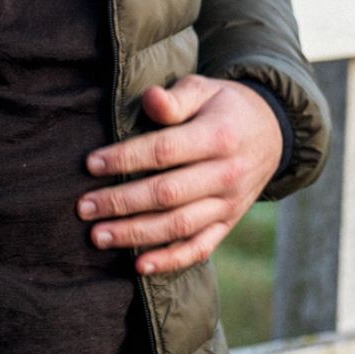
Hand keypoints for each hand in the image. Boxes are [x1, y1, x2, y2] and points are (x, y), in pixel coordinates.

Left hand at [77, 75, 282, 275]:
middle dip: (121, 202)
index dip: (126, 158)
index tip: (91, 164)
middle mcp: (226, 174)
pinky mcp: (228, 223)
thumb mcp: (204, 89)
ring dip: (136, 235)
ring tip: (98, 236)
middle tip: (83, 207)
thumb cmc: (224, 105)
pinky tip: (139, 265)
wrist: (271, 132)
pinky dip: (170, 261)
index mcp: (218, 136)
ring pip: (179, 226)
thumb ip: (175, 98)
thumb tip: (150, 99)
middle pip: (167, 194)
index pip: (164, 151)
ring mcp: (229, 204)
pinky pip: (199, 248)